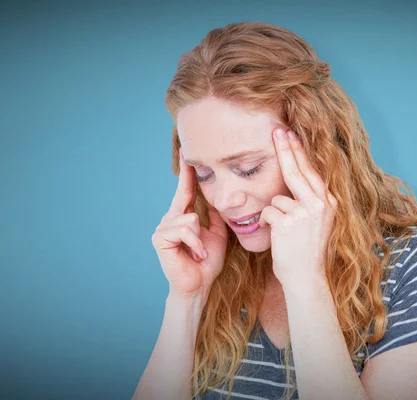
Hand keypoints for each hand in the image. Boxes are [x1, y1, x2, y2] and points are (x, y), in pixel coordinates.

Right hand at [151, 148, 228, 297]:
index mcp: (183, 215)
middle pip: (185, 198)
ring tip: (199, 253)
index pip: (185, 189)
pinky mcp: (160, 238)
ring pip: (190, 218)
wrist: (199, 284)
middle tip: (198, 241)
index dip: (187, 171)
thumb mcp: (218, 233)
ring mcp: (162, 228)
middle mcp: (170, 218)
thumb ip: (216, 214)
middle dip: (195, 211)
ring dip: (200, 239)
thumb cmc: (207, 261)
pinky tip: (195, 255)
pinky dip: (195, 243)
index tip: (186, 151)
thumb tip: (221, 196)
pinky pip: (184, 229)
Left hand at [258, 128, 337, 287]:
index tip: (290, 134)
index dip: (299, 151)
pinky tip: (275, 235)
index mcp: (329, 202)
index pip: (311, 171)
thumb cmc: (308, 250)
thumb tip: (294, 179)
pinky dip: (266, 222)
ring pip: (277, 197)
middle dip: (285, 148)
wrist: (306, 277)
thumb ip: (309, 201)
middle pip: (296, 170)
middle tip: (276, 130)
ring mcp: (304, 212)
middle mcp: (320, 204)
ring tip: (284, 231)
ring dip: (275, 213)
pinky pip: (267, 211)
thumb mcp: (317, 222)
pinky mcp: (288, 222)